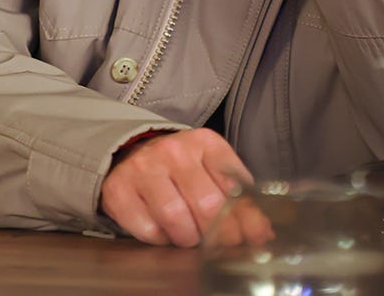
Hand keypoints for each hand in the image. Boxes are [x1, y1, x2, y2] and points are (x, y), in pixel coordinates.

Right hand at [100, 128, 253, 246]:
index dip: (246, 220)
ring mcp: (143, 168)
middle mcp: (173, 150)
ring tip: (187, 233)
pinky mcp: (119, 190)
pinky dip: (160, 238)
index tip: (250, 238)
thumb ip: (239, 197)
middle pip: (207, 206)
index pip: (235, 187)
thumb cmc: (179, 168)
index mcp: (205, 142)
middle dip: (217, 234)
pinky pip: (149, 230)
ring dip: (187, 237)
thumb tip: (264, 233)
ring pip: (177, 220)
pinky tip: (162, 228)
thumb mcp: (212, 170)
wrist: (129, 154)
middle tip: (216, 241)